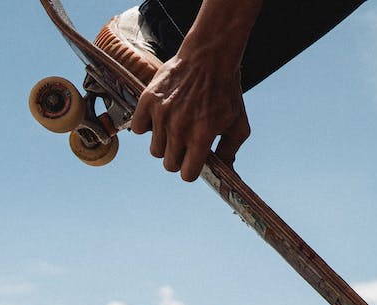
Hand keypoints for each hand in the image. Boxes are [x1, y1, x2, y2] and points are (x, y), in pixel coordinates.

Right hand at [131, 56, 250, 180]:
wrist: (209, 57)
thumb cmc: (226, 92)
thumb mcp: (238, 124)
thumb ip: (230, 152)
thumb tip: (225, 172)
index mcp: (202, 136)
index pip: (187, 174)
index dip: (191, 170)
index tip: (193, 161)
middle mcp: (180, 128)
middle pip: (169, 164)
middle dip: (178, 158)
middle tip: (185, 143)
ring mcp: (162, 114)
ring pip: (155, 150)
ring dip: (164, 143)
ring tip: (175, 127)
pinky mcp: (148, 101)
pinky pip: (138, 129)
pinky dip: (147, 126)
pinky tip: (161, 117)